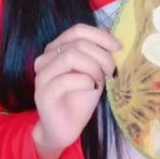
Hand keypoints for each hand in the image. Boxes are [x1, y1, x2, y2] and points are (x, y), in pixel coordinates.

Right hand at [32, 24, 119, 158]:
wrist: (66, 128)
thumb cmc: (80, 98)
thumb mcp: (94, 72)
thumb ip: (98, 56)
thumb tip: (115, 43)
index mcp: (57, 48)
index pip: (78, 30)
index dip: (100, 35)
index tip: (118, 47)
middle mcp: (46, 58)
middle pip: (77, 44)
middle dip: (101, 56)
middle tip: (111, 72)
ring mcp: (42, 75)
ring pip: (70, 56)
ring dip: (93, 68)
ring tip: (100, 81)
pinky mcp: (43, 93)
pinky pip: (66, 79)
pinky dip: (85, 82)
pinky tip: (91, 88)